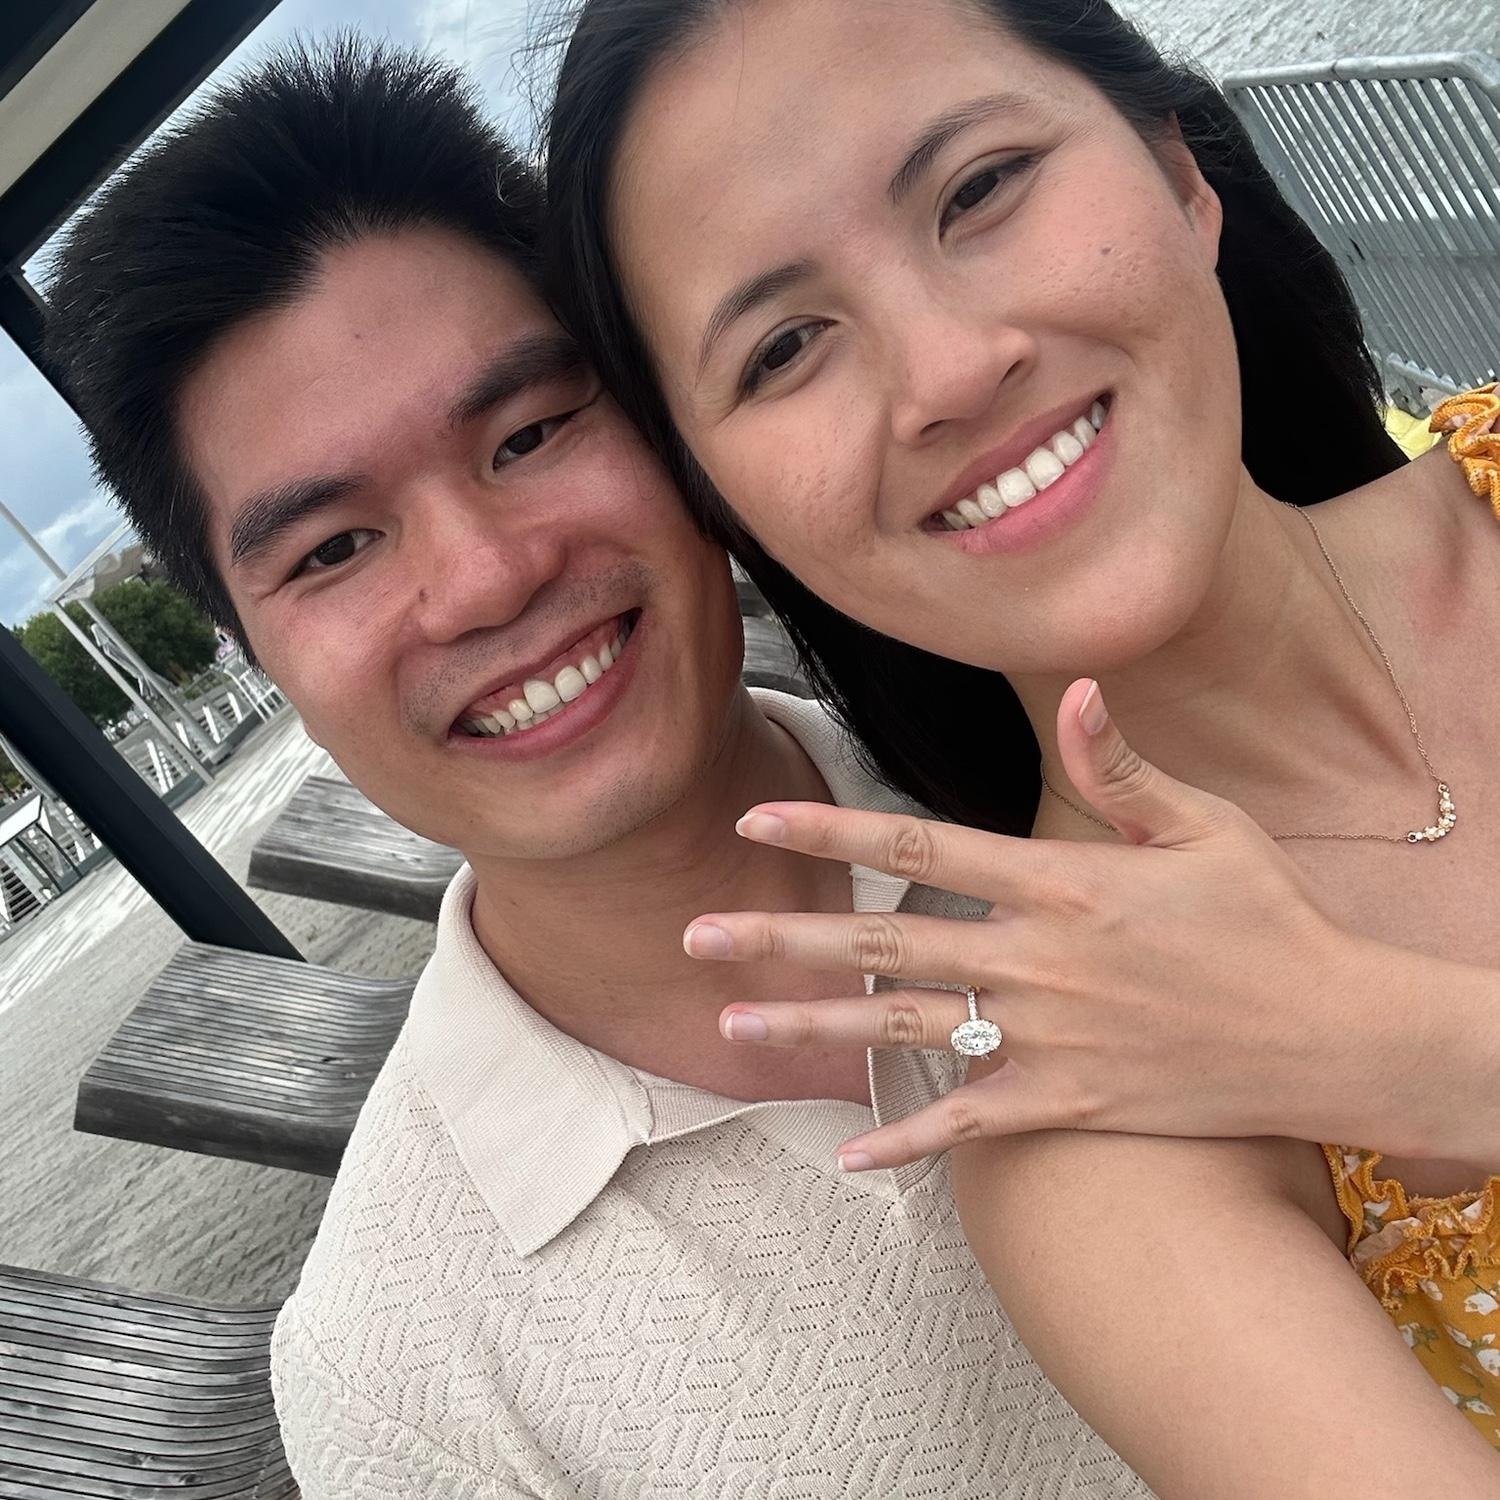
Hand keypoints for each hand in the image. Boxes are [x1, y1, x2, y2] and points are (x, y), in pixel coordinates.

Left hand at [685, 679, 1383, 1169]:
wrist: (1335, 1033)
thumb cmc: (1270, 918)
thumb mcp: (1205, 825)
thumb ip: (1122, 767)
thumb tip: (1075, 689)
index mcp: (1060, 880)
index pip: (918, 844)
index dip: (831, 830)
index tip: (757, 820)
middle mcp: (1036, 958)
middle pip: (883, 942)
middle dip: (781, 933)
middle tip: (696, 930)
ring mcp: (1046, 1037)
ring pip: (902, 1030)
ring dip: (810, 1028)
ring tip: (730, 1023)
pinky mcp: (1067, 1104)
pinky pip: (970, 1126)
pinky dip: (906, 1144)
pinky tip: (845, 1159)